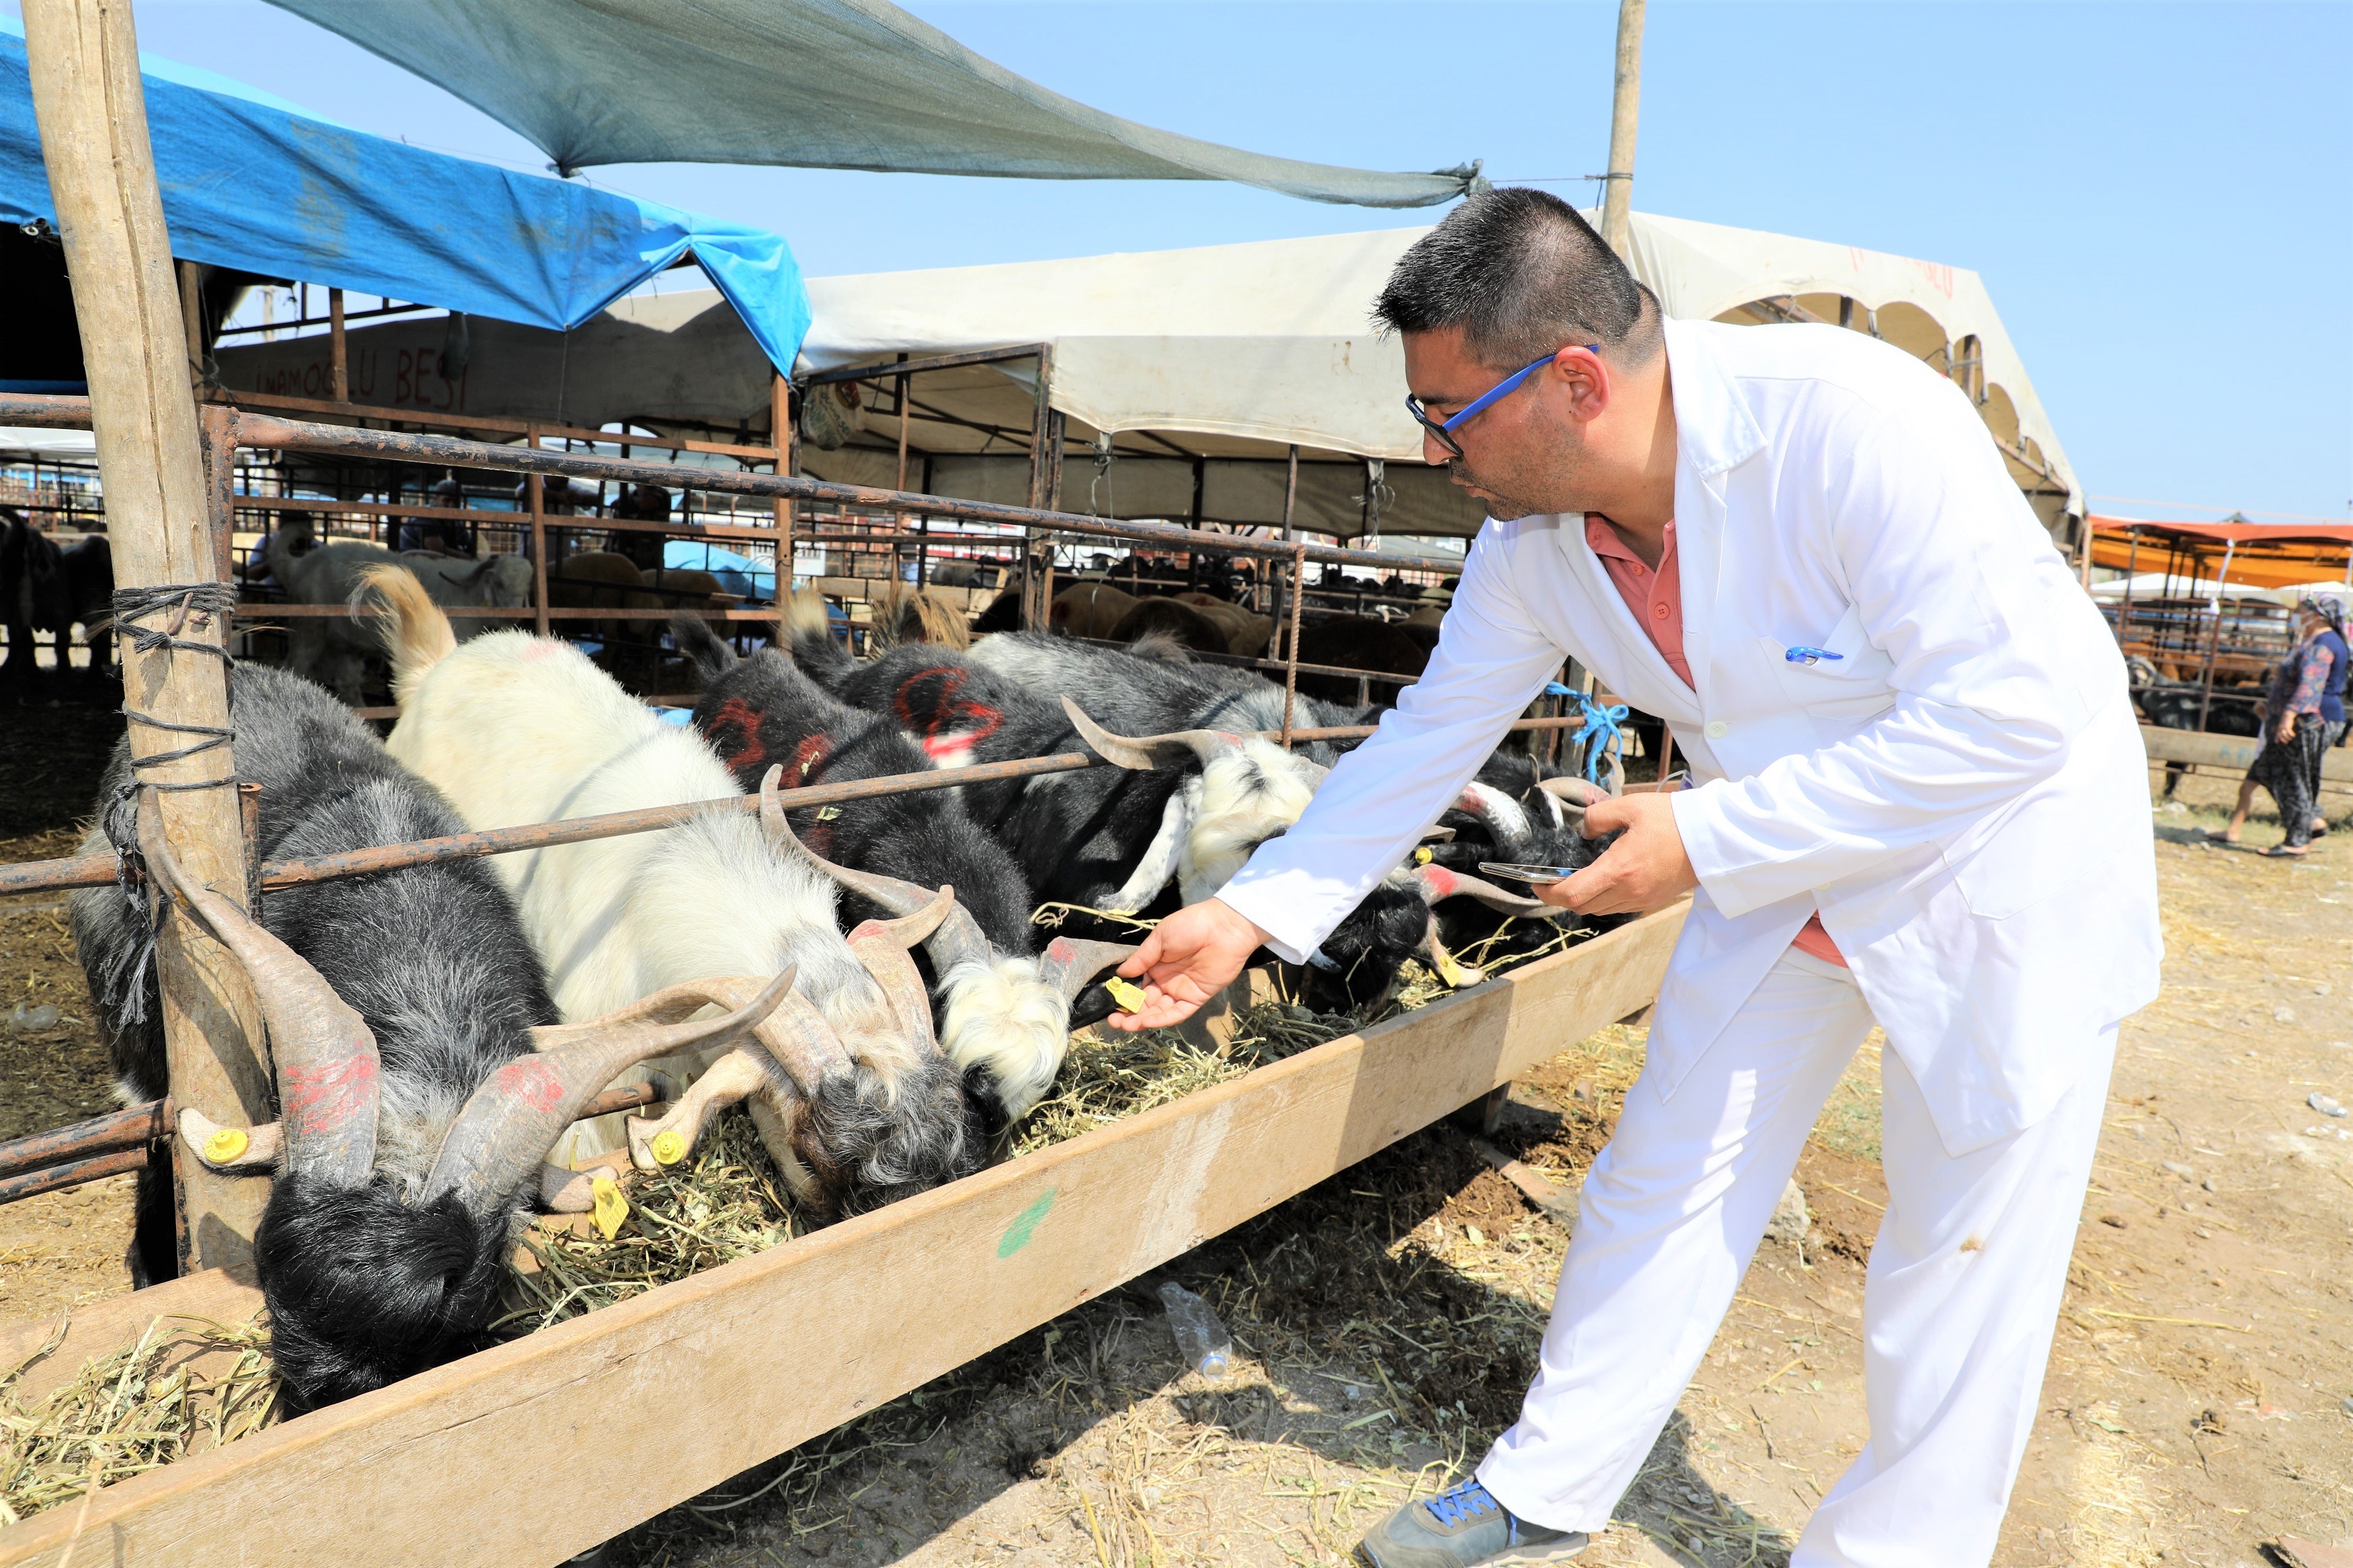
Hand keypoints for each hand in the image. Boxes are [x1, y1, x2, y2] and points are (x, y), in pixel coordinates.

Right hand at [1104, 897, 1268, 1031]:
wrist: (1224, 927)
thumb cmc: (1191, 926)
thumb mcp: (1160, 938)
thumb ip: (1141, 958)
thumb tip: (1120, 973)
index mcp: (1156, 966)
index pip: (1137, 987)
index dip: (1125, 997)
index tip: (1111, 1004)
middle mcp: (1167, 981)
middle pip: (1146, 1003)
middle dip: (1130, 1014)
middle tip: (1114, 1021)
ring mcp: (1181, 991)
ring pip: (1159, 1011)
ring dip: (1142, 1019)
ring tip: (1125, 1025)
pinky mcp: (1196, 998)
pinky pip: (1178, 1013)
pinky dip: (1163, 1019)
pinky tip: (1147, 1022)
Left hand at [1541, 792, 1698, 916]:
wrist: (1713, 838)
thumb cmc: (1673, 820)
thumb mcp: (1630, 807)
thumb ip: (1598, 817)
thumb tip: (1583, 833)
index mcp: (1619, 869)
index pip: (1572, 895)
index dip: (1547, 893)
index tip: (1536, 883)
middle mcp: (1629, 891)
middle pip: (1582, 907)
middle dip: (1562, 896)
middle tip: (1553, 878)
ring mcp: (1642, 899)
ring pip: (1599, 910)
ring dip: (1583, 898)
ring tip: (1578, 877)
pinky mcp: (1652, 900)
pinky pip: (1618, 907)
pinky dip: (1604, 898)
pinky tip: (1605, 879)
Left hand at [2278, 716, 2297, 744]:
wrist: (2288, 713)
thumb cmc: (2288, 718)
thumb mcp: (2285, 724)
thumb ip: (2285, 728)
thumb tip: (2287, 732)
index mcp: (2279, 727)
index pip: (2277, 734)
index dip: (2276, 738)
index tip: (2276, 742)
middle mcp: (2280, 728)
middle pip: (2280, 736)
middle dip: (2283, 740)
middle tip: (2287, 742)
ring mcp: (2283, 727)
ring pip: (2284, 735)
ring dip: (2288, 737)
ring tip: (2292, 738)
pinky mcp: (2287, 726)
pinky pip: (2289, 732)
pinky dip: (2291, 734)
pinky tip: (2294, 735)